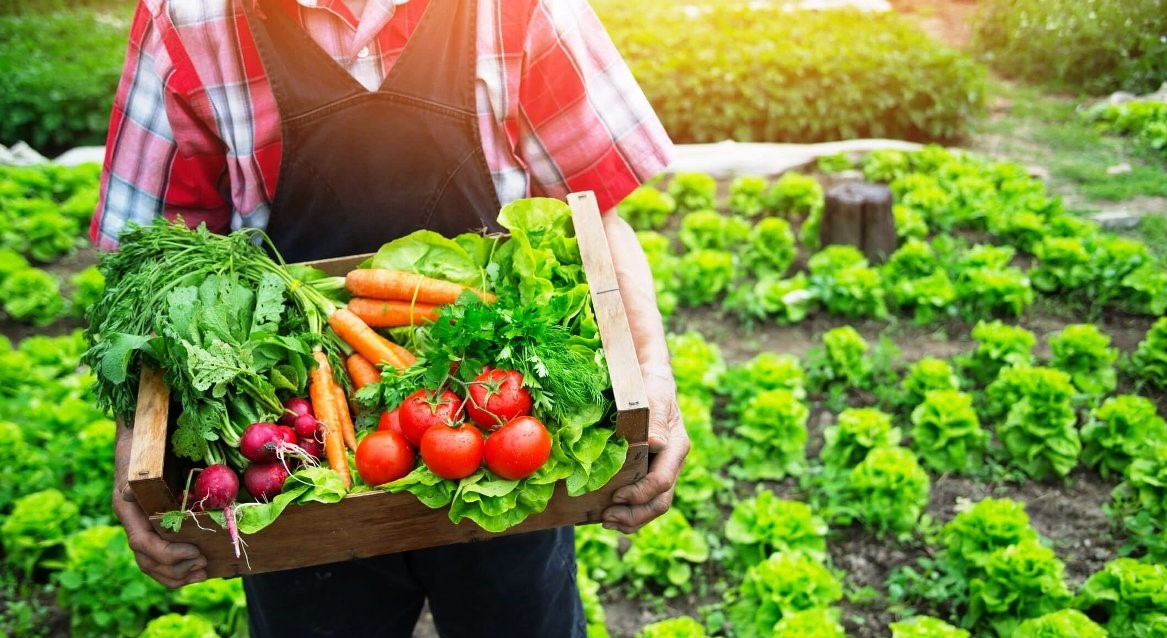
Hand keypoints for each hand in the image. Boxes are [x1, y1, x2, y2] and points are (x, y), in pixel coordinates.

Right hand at [113, 421, 206, 587]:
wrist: (137, 430)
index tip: (195, 552)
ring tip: (201, 572)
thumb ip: (158, 477)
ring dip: (175, 573)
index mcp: (127, 506)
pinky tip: (195, 567)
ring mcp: (137, 522)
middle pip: (146, 559)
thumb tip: (181, 490)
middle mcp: (130, 518)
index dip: (168, 553)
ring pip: (149, 561)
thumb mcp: (151, 457)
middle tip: (203, 566)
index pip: (142, 543)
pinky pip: (156, 553)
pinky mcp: (149, 522)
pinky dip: (174, 565)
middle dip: (175, 568)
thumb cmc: (148, 441)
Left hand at [602, 368, 687, 533]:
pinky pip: (641, 499)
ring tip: (606, 521)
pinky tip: (605, 514)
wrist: (646, 379)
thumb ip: (656, 420)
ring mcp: (659, 469)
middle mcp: (670, 463)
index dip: (640, 494)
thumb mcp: (654, 396)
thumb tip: (656, 444)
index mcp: (676, 448)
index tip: (616, 496)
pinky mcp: (646, 471)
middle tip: (607, 518)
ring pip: (651, 505)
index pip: (662, 482)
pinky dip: (627, 511)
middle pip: (659, 502)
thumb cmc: (650, 385)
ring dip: (630, 519)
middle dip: (634, 515)